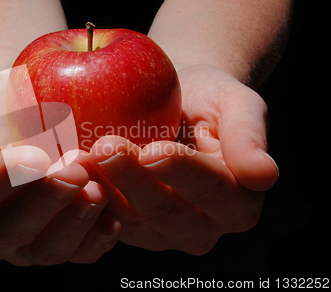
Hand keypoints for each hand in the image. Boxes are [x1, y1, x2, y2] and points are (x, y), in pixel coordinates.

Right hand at [0, 65, 119, 264]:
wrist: (5, 104)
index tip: (28, 156)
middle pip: (10, 231)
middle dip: (44, 201)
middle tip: (75, 168)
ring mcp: (21, 239)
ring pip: (46, 248)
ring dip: (74, 222)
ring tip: (98, 188)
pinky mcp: (55, 234)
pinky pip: (76, 249)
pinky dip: (96, 237)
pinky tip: (114, 216)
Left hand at [82, 64, 278, 253]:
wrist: (174, 101)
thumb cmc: (209, 98)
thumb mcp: (238, 104)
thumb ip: (250, 137)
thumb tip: (264, 175)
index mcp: (237, 202)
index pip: (212, 189)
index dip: (184, 172)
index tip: (155, 149)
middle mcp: (201, 226)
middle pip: (166, 209)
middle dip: (134, 180)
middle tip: (104, 147)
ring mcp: (160, 232)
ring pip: (130, 217)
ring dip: (102, 189)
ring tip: (77, 158)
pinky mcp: (127, 227)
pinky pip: (105, 216)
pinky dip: (85, 194)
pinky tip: (66, 169)